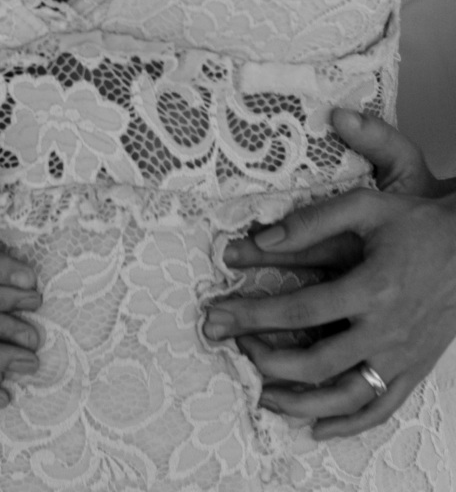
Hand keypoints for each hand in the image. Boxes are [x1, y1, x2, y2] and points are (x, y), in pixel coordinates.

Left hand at [204, 110, 455, 436]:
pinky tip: (318, 426)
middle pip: (316, 361)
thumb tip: (262, 238)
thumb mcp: (366, 207)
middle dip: (265, 359)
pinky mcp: (414, 370)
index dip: (254, 315)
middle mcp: (386, 331)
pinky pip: (380, 409)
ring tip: (262, 394)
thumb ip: (314, 220)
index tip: (218, 315)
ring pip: (345, 397)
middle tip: (231, 347)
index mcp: (372, 288)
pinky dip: (348, 425)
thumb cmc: (416, 223)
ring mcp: (402, 357)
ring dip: (299, 402)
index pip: (300, 310)